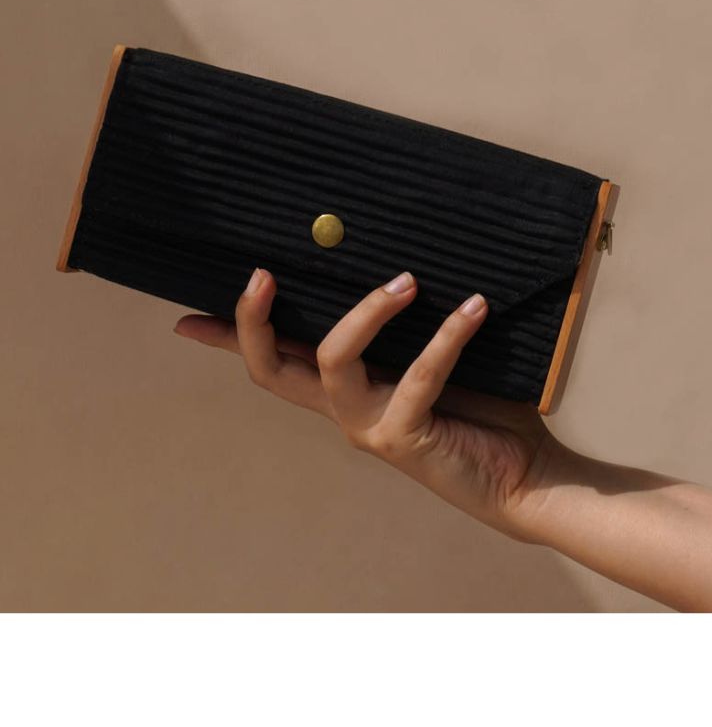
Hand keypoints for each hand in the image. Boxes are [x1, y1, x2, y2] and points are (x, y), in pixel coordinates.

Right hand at [174, 268, 566, 542]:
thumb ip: (404, 328)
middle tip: (262, 274)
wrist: (524, 475)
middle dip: (254, 322)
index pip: (272, 363)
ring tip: (406, 280)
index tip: (185, 319)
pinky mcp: (406, 436)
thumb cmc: (480, 411)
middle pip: (271, 370)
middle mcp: (344, 410)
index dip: (227, 342)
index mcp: (343, 391)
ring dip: (365, 312)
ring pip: (332, 360)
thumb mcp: (428, 358)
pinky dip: (446, 335)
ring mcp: (369, 426)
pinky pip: (418, 375)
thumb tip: (404, 262)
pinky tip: (475, 307)